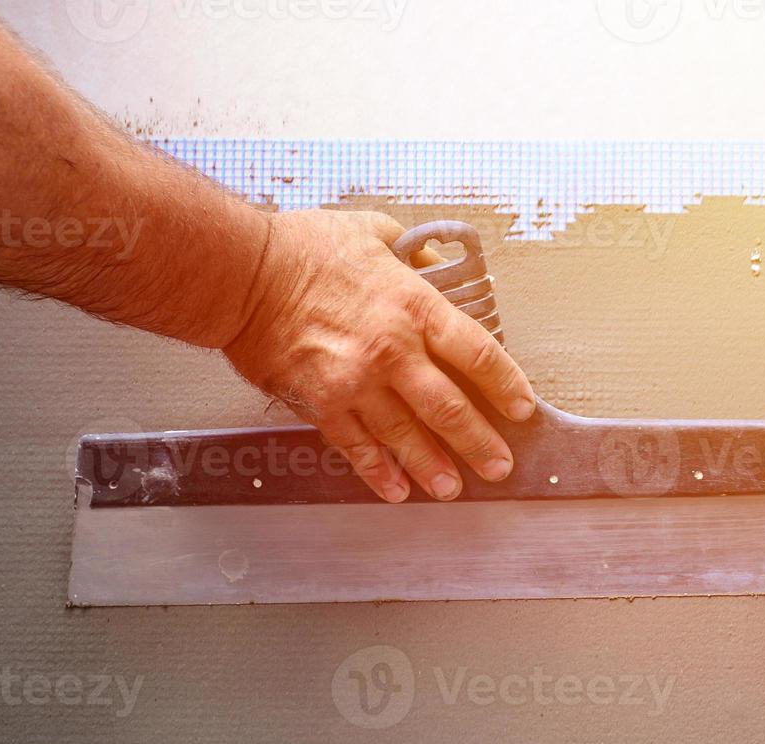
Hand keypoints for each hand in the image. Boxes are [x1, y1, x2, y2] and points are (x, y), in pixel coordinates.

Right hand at [225, 209, 536, 501]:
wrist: (242, 274)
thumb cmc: (304, 247)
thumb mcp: (375, 231)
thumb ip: (416, 256)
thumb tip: (442, 270)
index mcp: (413, 306)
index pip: (477, 352)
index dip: (506, 384)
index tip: (521, 407)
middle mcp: (392, 350)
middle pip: (450, 407)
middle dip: (480, 441)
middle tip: (499, 466)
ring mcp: (356, 382)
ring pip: (407, 436)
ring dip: (435, 466)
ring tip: (453, 489)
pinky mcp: (321, 403)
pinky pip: (357, 446)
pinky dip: (379, 472)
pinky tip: (396, 490)